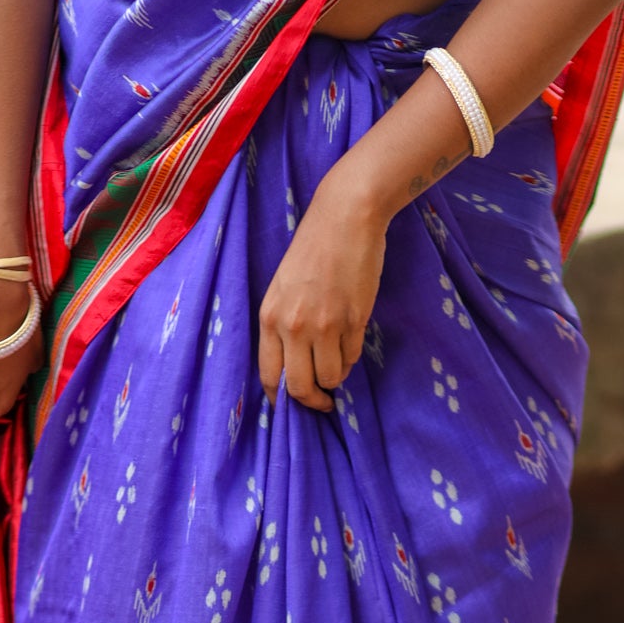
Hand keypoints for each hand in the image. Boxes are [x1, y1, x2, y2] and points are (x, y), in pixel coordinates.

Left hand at [258, 168, 388, 412]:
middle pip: (299, 388)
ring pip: (330, 377)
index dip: (280, 398)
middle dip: (312, 401)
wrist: (345, 217)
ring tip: (337, 361)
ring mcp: (325, 325)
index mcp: (270, 317)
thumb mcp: (283, 288)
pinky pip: (350, 357)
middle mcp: (293, 326)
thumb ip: (283, 325)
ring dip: (335, 377)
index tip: (291, 405)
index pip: (269, 376)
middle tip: (323, 401)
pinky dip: (350, 357)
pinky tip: (349, 341)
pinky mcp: (354, 320)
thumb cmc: (313, 249)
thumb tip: (292, 366)